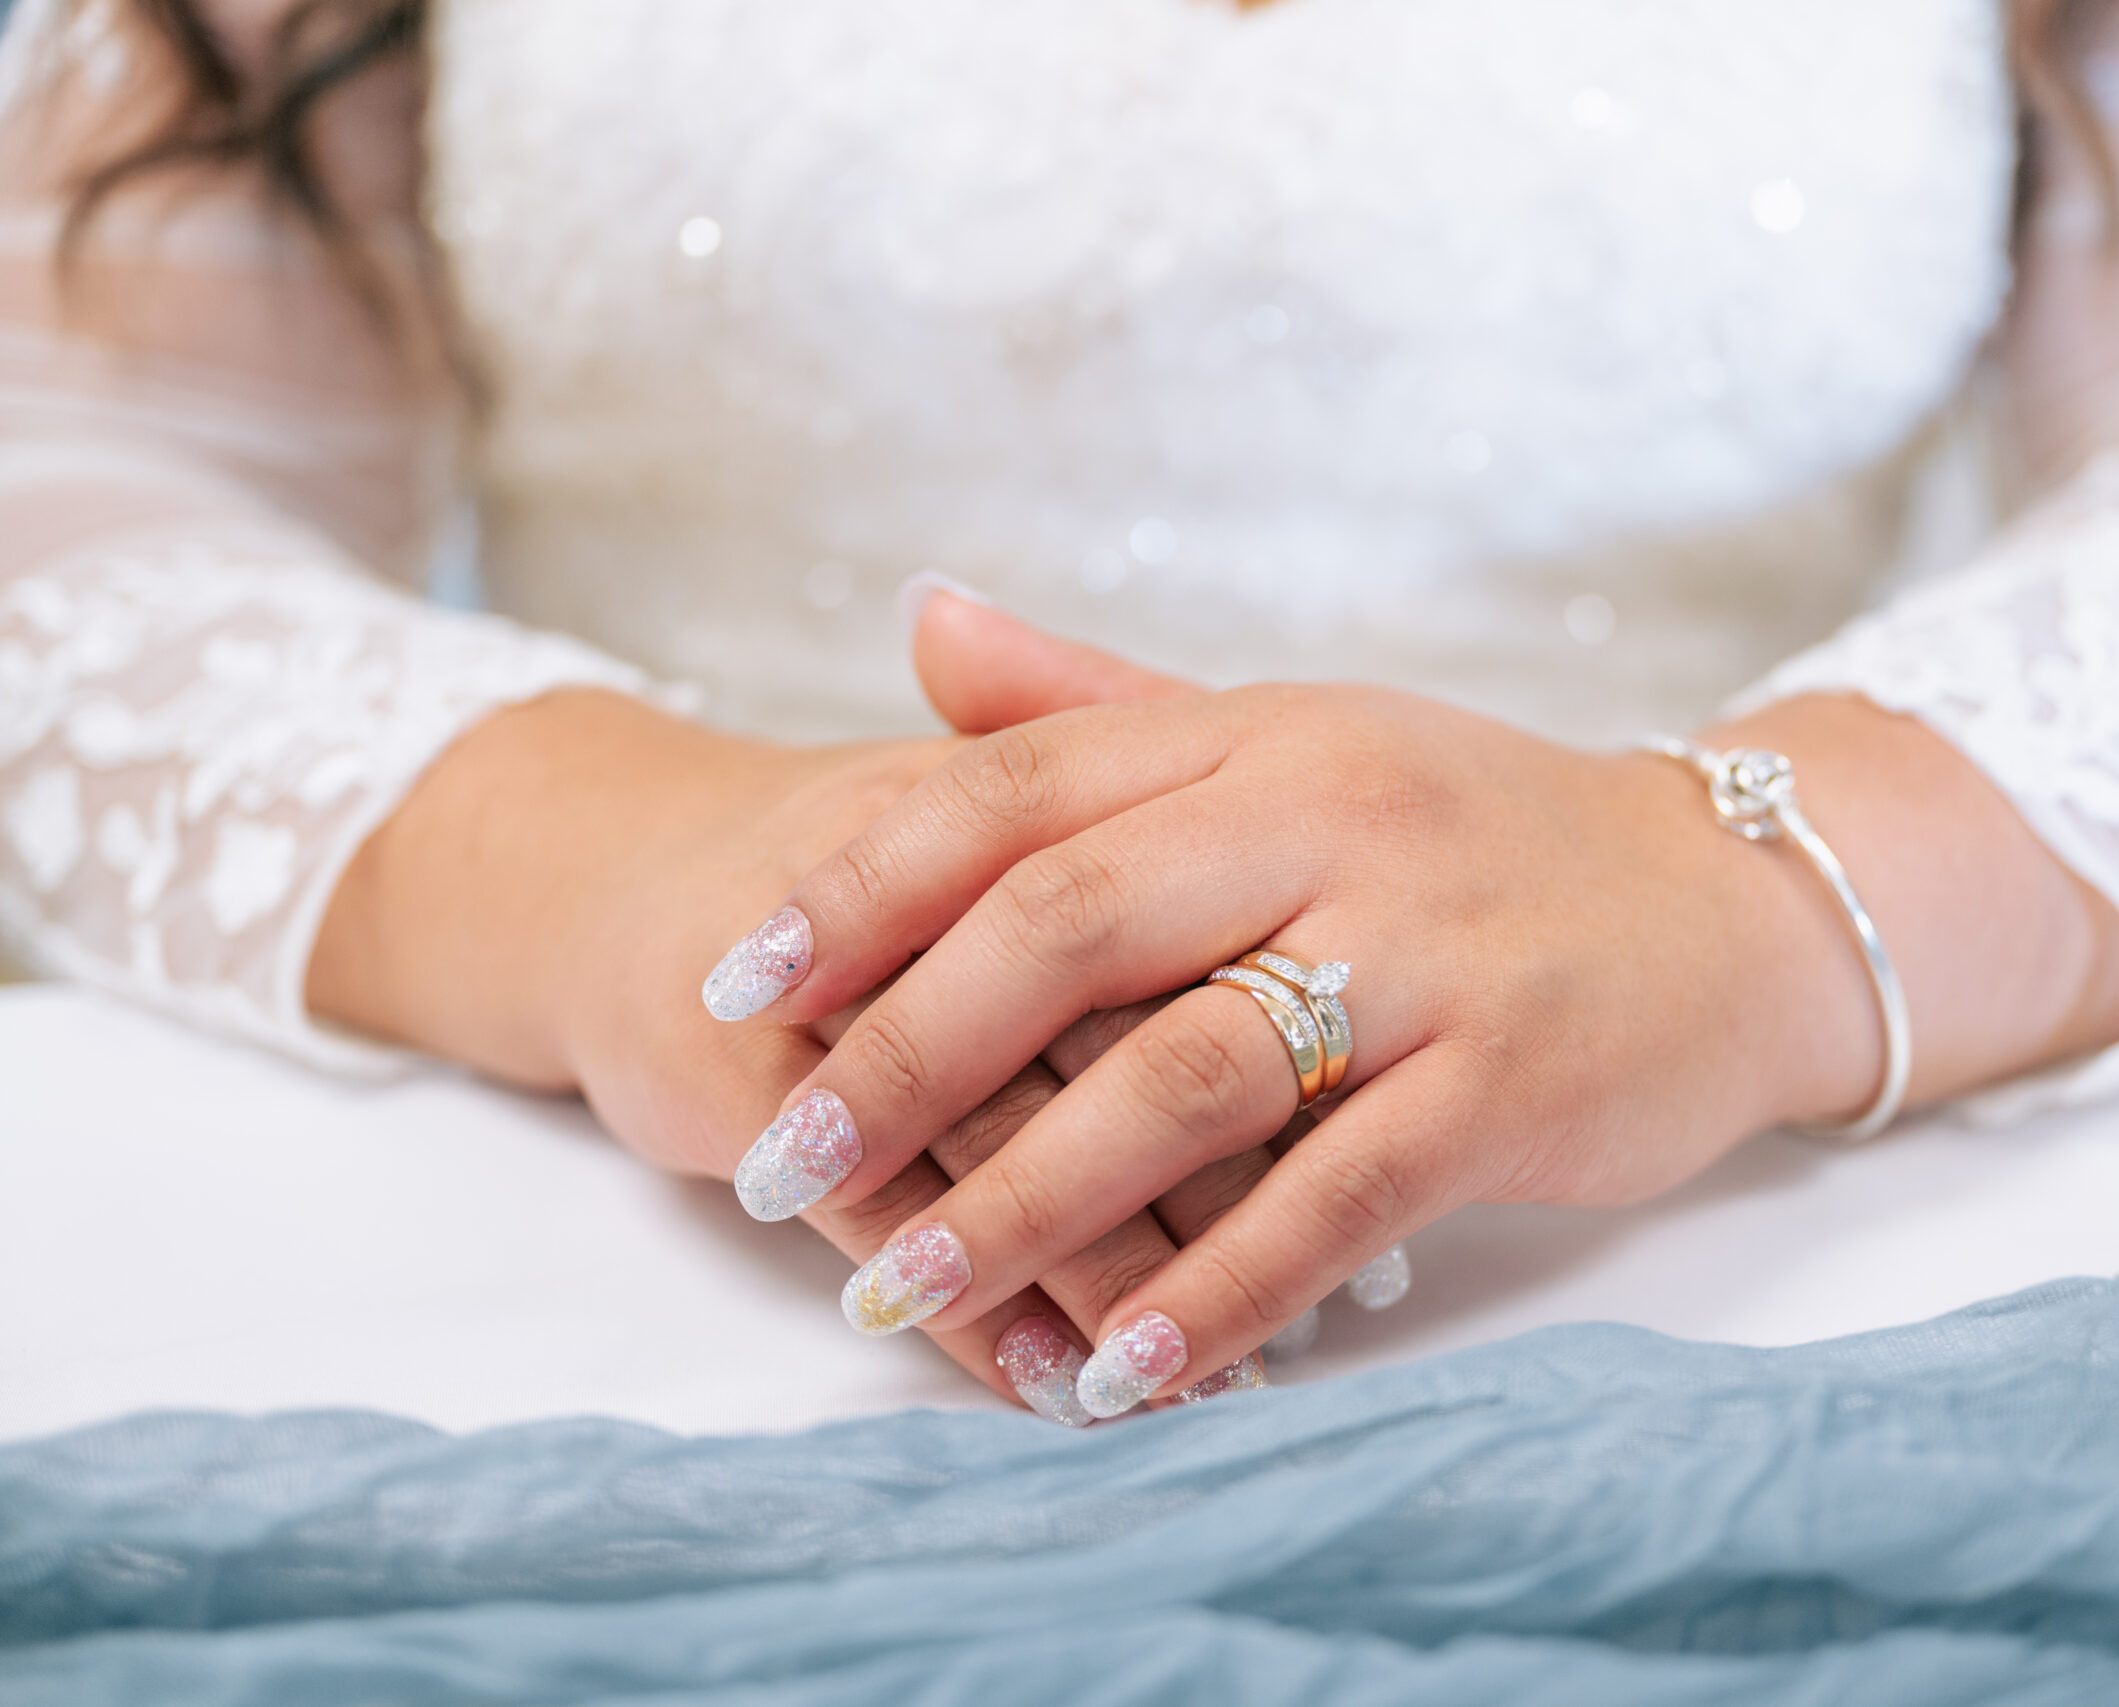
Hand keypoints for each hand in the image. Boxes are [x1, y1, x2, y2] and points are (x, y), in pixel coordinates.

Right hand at [302, 618, 1272, 1416]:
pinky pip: (885, 1206)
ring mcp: (842, 976)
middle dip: (1227, 1177)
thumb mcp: (1011, 848)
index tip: (1395, 1141)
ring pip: (1006, 1132)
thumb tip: (1351, 1002)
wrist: (625, 871)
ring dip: (1114, 1268)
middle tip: (1342, 1289)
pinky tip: (1058, 1381)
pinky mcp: (748, 1072)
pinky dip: (979, 1307)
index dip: (1296, 1037)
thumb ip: (1164, 901)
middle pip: (1114, 1032)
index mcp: (1036, 805)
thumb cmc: (873, 887)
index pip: (1193, 925)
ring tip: (1207, 1374)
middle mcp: (946, 882)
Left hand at [728, 610, 2118, 1414]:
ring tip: (905, 1291)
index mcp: (1254, 736)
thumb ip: (1099, 705)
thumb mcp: (1293, 738)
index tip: (736, 983)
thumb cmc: (1468, 832)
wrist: (1724, 899)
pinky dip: (1221, 1287)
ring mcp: (1427, 950)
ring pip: (1190, 1072)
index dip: (863, 887)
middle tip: (779, 1165)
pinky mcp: (1509, 1078)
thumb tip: (918, 620)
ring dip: (1031, 1197)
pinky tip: (1122, 1368)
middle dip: (906, 1056)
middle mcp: (1330, 821)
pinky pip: (1337, 1196)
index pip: (1020, 792)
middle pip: (1074, 926)